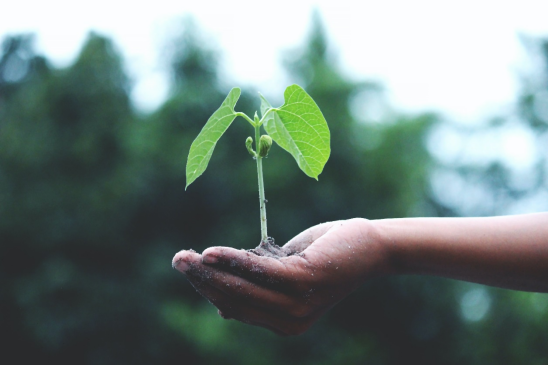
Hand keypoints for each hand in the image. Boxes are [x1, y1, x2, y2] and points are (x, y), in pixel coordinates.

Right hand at [172, 218, 391, 335]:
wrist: (369, 246)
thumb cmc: (325, 256)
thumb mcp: (286, 273)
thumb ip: (258, 286)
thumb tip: (221, 306)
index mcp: (283, 323)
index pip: (236, 307)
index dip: (208, 289)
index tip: (189, 269)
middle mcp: (289, 322)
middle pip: (234, 300)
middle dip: (202, 280)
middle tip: (178, 260)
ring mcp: (297, 305)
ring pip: (242, 288)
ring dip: (210, 271)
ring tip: (186, 256)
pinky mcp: (304, 282)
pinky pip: (259, 271)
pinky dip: (233, 260)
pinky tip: (211, 252)